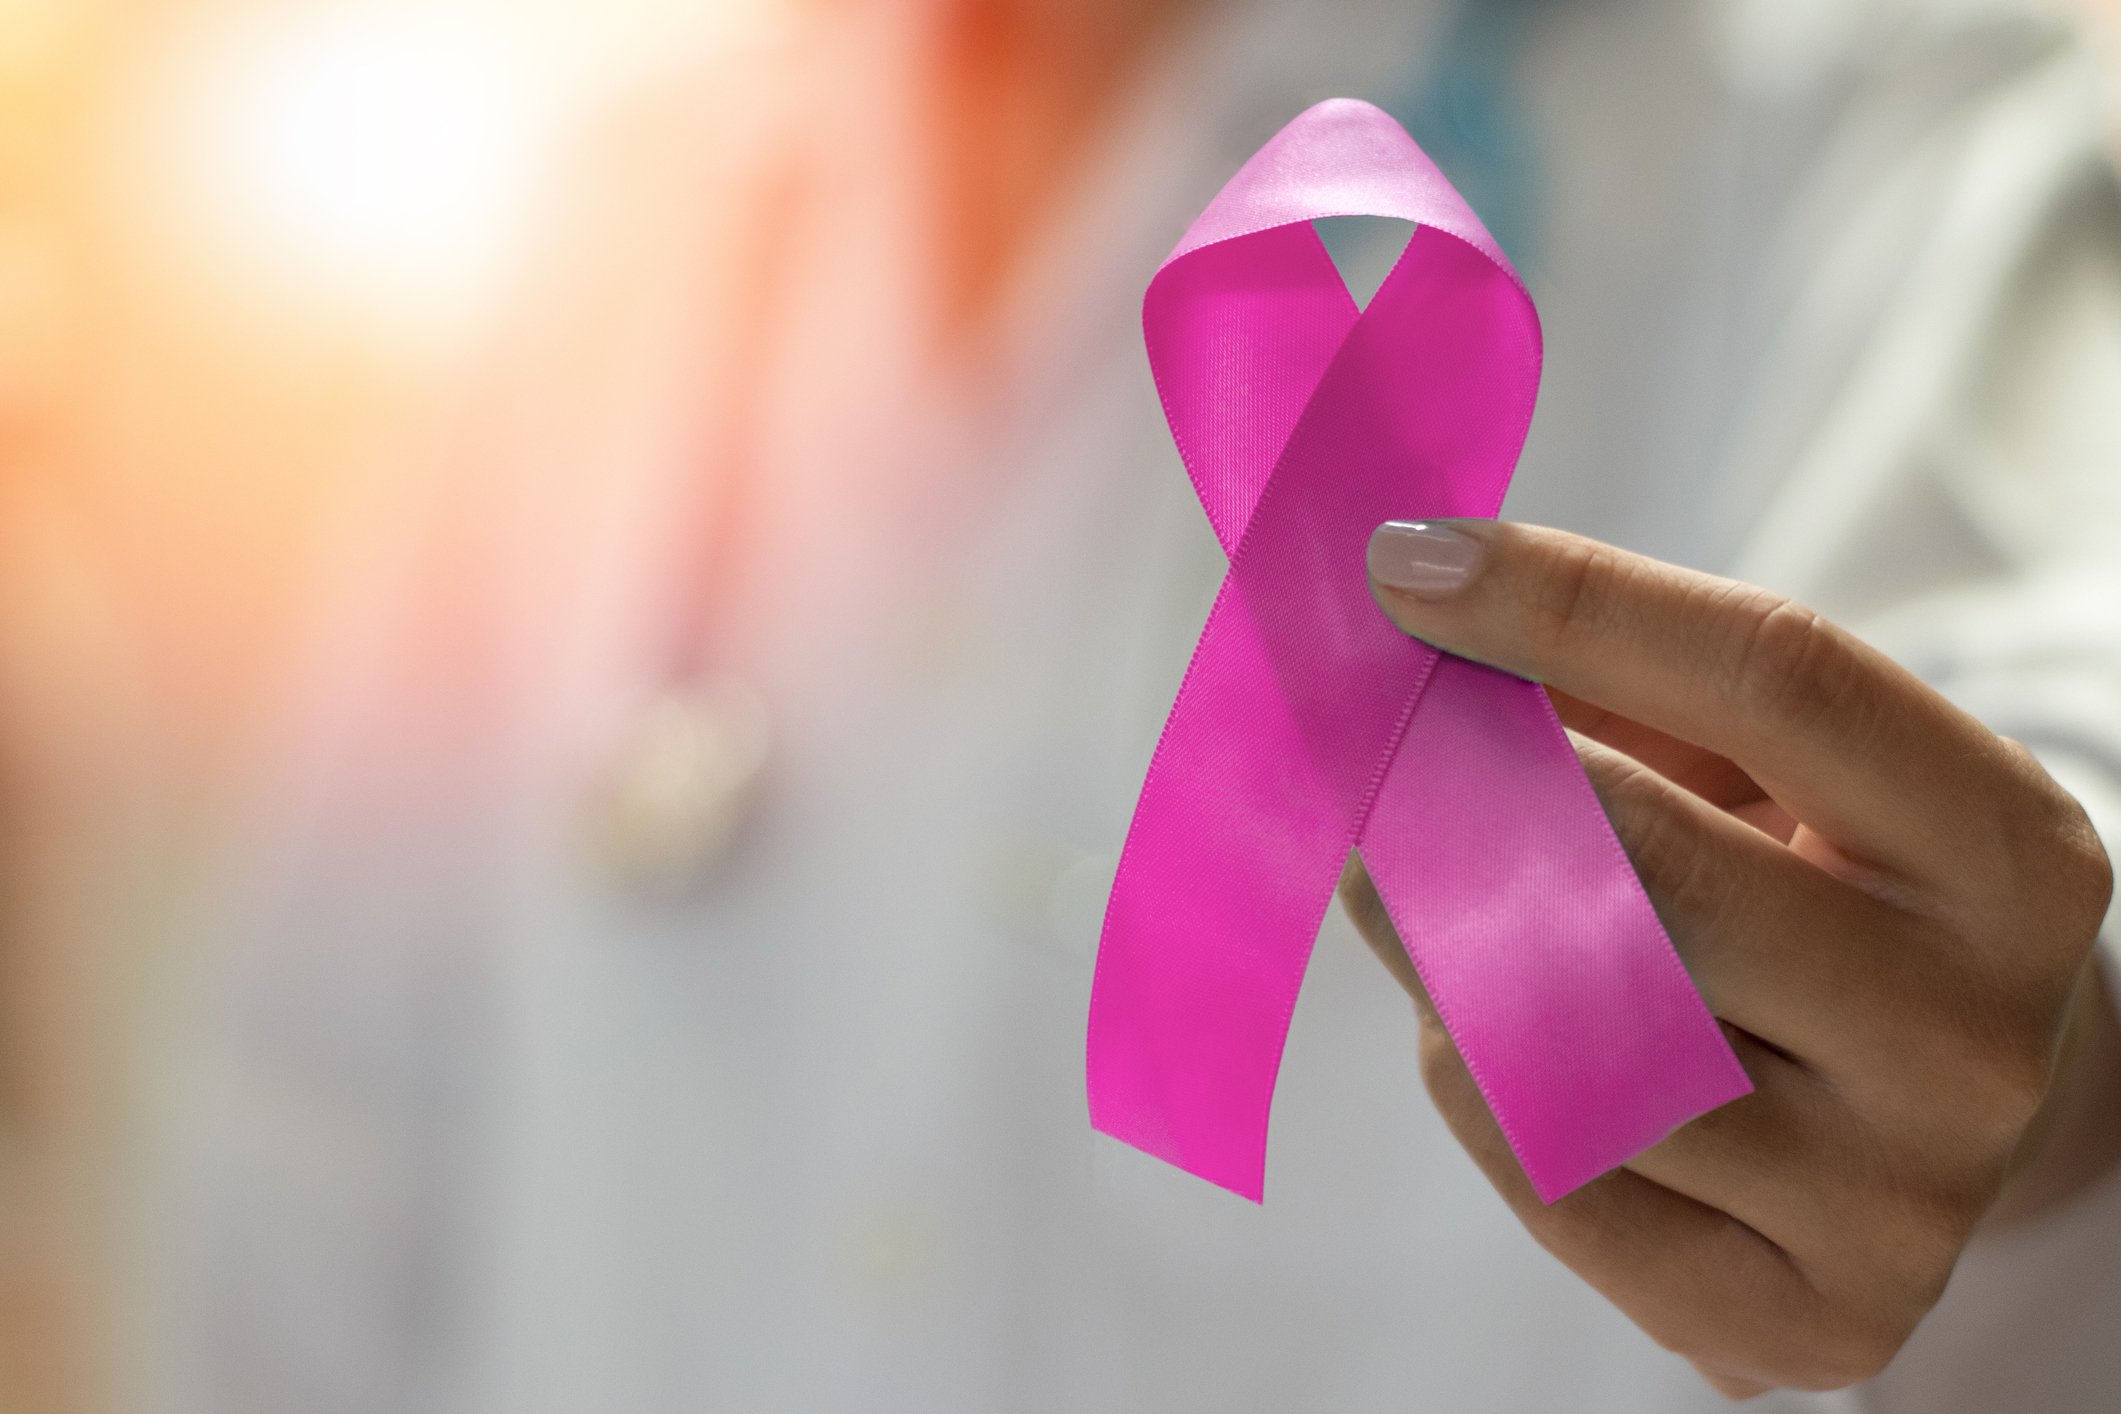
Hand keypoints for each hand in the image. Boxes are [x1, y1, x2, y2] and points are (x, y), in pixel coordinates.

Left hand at [1341, 519, 2117, 1397]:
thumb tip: (1407, 615)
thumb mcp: (1774, 773)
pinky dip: (1472, 1075)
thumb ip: (1615, 689)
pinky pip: (1548, 1170)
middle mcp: (1974, 1037)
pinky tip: (1482, 1030)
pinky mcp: (1803, 1322)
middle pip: (1651, 865)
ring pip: (1570, 1035)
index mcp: (2009, 855)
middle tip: (1365, 748)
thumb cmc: (1819, 901)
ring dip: (1443, 943)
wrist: (1934, 1115)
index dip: (1571, 600)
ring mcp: (1896, 1200)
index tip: (1408, 565)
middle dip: (1461, 785)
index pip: (1778, 679)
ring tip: (1426, 895)